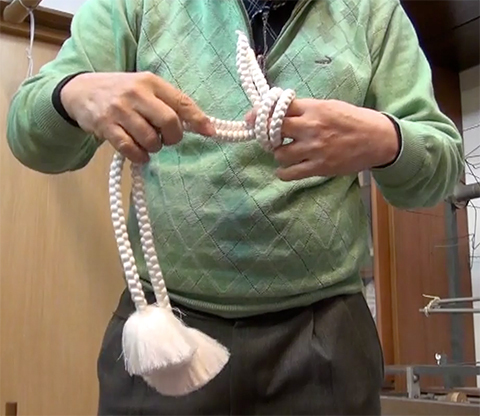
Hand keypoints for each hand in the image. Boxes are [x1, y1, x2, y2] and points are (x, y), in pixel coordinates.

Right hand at [61, 72, 214, 162]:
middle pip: (169, 122)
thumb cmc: (122, 92)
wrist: (81, 91)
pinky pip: (130, 149)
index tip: (210, 133)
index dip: (198, 119)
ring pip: (150, 139)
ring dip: (154, 147)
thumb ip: (169, 103)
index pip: (181, 102)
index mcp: (151, 82)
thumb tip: (201, 125)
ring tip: (149, 143)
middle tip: (167, 139)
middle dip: (173, 137)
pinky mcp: (105, 126)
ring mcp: (119, 110)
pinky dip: (139, 156)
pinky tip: (140, 154)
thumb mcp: (145, 88)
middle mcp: (136, 93)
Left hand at [246, 99, 398, 180]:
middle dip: (265, 134)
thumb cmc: (353, 120)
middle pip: (273, 130)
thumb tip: (278, 112)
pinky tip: (285, 168)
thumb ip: (305, 109)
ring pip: (279, 154)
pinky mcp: (319, 167)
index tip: (251, 117)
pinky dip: (283, 172)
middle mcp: (311, 127)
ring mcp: (314, 149)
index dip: (261, 113)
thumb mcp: (329, 106)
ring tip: (284, 152)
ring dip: (277, 153)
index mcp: (314, 108)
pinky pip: (289, 174)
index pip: (278, 108)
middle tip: (267, 137)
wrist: (377, 140)